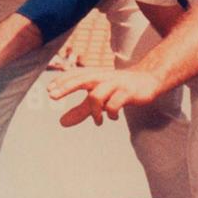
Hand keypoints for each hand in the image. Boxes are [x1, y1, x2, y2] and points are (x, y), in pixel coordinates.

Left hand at [46, 68, 163, 125]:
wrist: (149, 80)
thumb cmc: (119, 88)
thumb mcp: (99, 99)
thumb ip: (81, 110)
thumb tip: (61, 122)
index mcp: (96, 76)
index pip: (75, 75)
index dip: (61, 81)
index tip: (48, 91)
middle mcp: (104, 77)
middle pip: (83, 78)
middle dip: (67, 86)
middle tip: (53, 96)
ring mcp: (116, 83)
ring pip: (98, 94)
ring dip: (94, 111)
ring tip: (98, 121)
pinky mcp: (128, 91)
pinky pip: (115, 103)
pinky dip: (111, 112)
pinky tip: (112, 117)